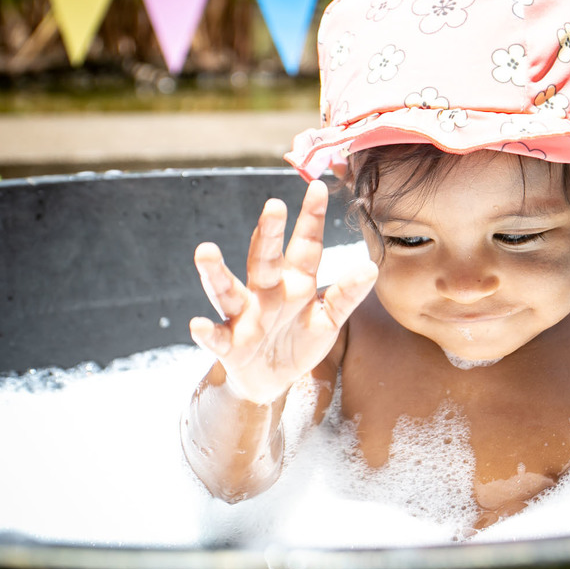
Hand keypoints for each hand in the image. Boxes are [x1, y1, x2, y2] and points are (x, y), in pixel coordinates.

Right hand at [189, 180, 377, 403]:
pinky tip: (198, 324)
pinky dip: (206, 332)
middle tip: (274, 206)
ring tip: (205, 250)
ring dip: (216, 272)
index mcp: (294, 282)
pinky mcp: (229, 346)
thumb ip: (346, 296)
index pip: (305, 245)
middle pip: (266, 259)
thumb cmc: (299, 340)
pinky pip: (216, 338)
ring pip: (227, 291)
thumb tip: (372, 268)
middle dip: (270, 234)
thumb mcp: (329, 320)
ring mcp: (244, 317)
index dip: (312, 218)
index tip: (318, 187)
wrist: (270, 381)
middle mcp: (266, 292)